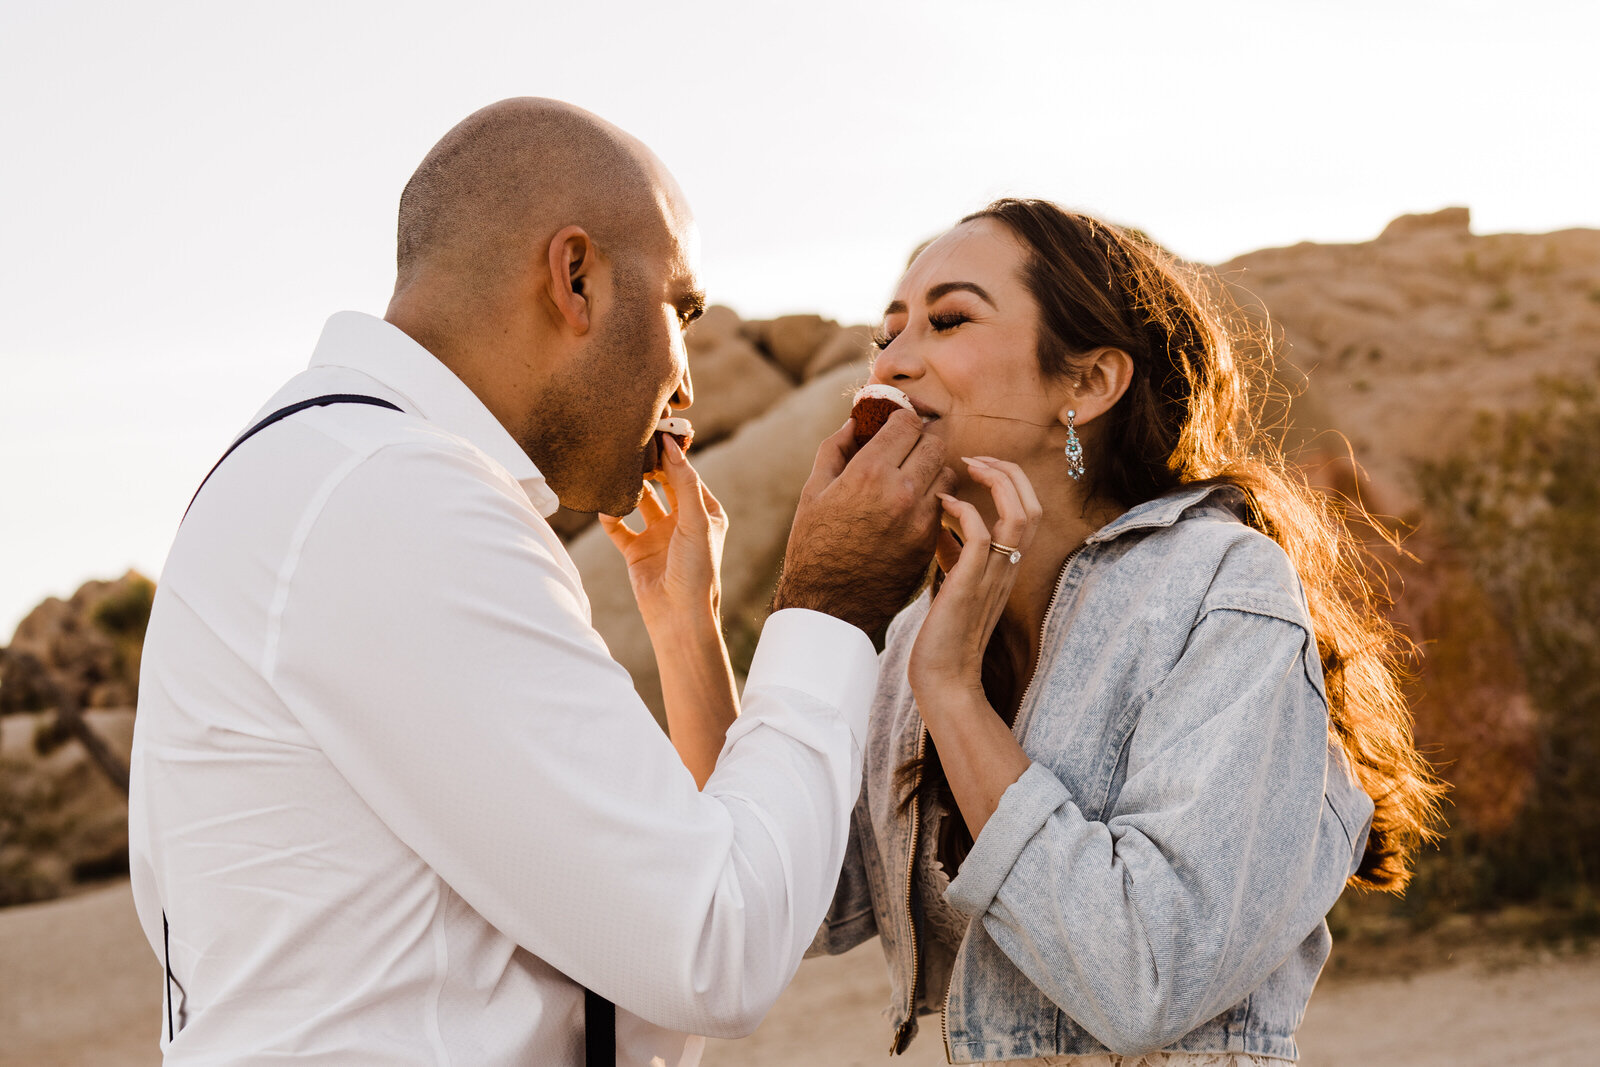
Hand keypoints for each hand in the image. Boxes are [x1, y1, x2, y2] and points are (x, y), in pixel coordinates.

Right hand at [599, 436, 726, 629]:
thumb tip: (672, 446)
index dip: (671, 455)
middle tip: (630, 445)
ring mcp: (658, 535)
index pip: (686, 475)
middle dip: (648, 467)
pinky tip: (603, 505)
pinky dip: (610, 516)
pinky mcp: (636, 551)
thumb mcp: (696, 521)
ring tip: (615, 470)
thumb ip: (684, 483)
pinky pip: (619, 527)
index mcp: (705, 512)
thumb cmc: (697, 569)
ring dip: (628, 489)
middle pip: (662, 484)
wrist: (678, 616)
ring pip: (639, 502)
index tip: (654, 432)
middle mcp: (682, 522)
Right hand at [772, 409, 957, 638]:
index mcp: (869, 472)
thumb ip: (835, 449)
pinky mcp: (929, 541)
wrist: (828, 604)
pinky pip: (945, 505)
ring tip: (911, 480)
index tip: (893, 428)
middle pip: (934, 443)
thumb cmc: (813, 545)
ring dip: (932, 470)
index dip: (900, 420)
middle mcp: (901, 491)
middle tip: (905, 451)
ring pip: (947, 473)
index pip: (908, 422)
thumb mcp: (813, 492)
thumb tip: (855, 422)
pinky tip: (912, 507)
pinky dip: (933, 499)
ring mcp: (920, 518)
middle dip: (920, 441)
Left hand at [908, 457, 1043, 697]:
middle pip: (1033, 506)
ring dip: (997, 482)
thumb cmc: (944, 636)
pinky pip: (982, 536)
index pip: (1029, 511)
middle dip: (1009, 472)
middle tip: (977, 458)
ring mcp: (994, 576)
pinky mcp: (971, 585)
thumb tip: (941, 519)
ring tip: (969, 467)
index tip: (980, 465)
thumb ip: (953, 551)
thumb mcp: (953, 582)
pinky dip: (966, 511)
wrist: (944, 679)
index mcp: (1008, 566)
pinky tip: (944, 503)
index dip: (1011, 480)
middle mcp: (1008, 568)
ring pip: (1020, 516)